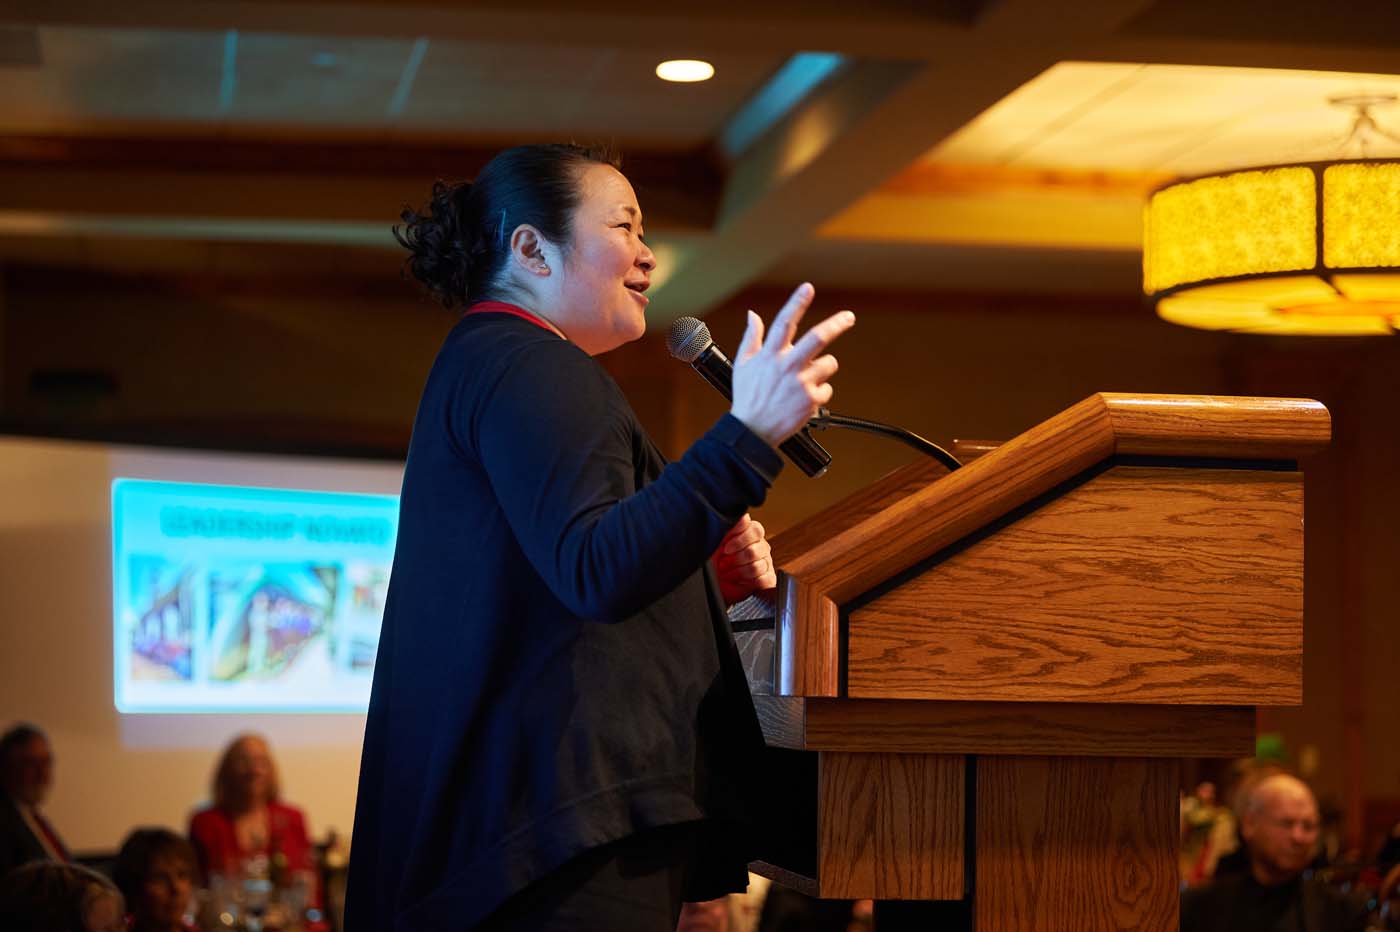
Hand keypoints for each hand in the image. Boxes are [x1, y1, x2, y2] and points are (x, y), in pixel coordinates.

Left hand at [712, 513, 774, 605]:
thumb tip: (744, 516)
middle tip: (723, 563)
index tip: (726, 548)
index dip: (740, 540)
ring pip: (757, 566)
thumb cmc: (715, 559)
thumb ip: (730, 526)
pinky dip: (748, 582)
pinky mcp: (768, 579)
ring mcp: (766, 562)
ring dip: (737, 572)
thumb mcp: (717, 540)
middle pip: (755, 550)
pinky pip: (764, 580)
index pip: (756, 530)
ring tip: (727, 574)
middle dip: (735, 560)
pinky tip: (740, 581)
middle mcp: (761, 546)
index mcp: (751, 533)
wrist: (714, 582)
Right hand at [730, 282, 854, 448]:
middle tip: (849, 317)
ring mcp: (801, 384)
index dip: (797, 303)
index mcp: (770, 355)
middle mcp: (787, 366)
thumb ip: (751, 337)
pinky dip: (819, 393)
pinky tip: (804, 399)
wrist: (753, 432)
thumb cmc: (748, 396)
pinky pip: (827, 389)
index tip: (808, 288)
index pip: (784, 323)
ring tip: (807, 380)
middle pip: (817, 338)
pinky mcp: (811, 401)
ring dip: (823, 368)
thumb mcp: (743, 364)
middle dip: (836, 324)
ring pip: (828, 364)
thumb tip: (753, 314)